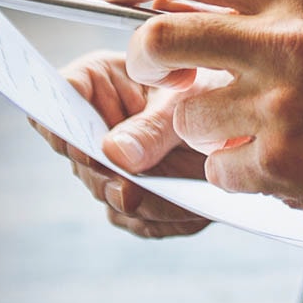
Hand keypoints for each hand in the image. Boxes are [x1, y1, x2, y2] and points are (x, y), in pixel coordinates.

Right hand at [31, 50, 211, 238]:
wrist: (241, 114)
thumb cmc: (211, 88)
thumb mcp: (188, 97)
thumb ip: (153, 126)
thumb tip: (115, 155)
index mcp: (97, 82)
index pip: (60, 95)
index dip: (62, 124)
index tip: (84, 150)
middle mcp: (96, 126)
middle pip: (80, 157)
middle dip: (107, 179)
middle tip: (130, 193)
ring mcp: (113, 164)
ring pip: (109, 194)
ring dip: (140, 206)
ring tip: (177, 203)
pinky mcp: (137, 195)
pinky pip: (141, 219)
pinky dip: (165, 220)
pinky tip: (193, 212)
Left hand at [94, 0, 302, 253]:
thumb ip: (274, 4)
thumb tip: (188, 1)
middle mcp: (287, 39)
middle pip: (157, 39)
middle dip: (139, 61)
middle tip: (151, 77)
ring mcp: (282, 103)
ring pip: (183, 116)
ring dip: (203, 130)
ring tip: (249, 133)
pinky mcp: (283, 161)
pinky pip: (218, 169)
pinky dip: (236, 173)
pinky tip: (279, 167)